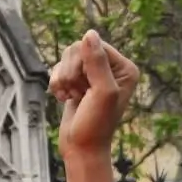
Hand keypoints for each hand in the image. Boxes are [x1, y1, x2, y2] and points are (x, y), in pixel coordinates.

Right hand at [50, 31, 138, 156]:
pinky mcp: (76, 83)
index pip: (95, 46)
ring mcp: (92, 75)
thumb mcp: (102, 91)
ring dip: (62, 78)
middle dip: (71, 71)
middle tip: (76, 92)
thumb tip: (89, 33)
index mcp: (124, 68)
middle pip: (78, 49)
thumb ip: (97, 62)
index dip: (82, 63)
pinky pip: (59, 70)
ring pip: (66, 59)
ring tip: (70, 95)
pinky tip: (63, 98)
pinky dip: (56, 84)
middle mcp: (110, 69)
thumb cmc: (96, 124)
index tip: (84, 87)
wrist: (81, 148)